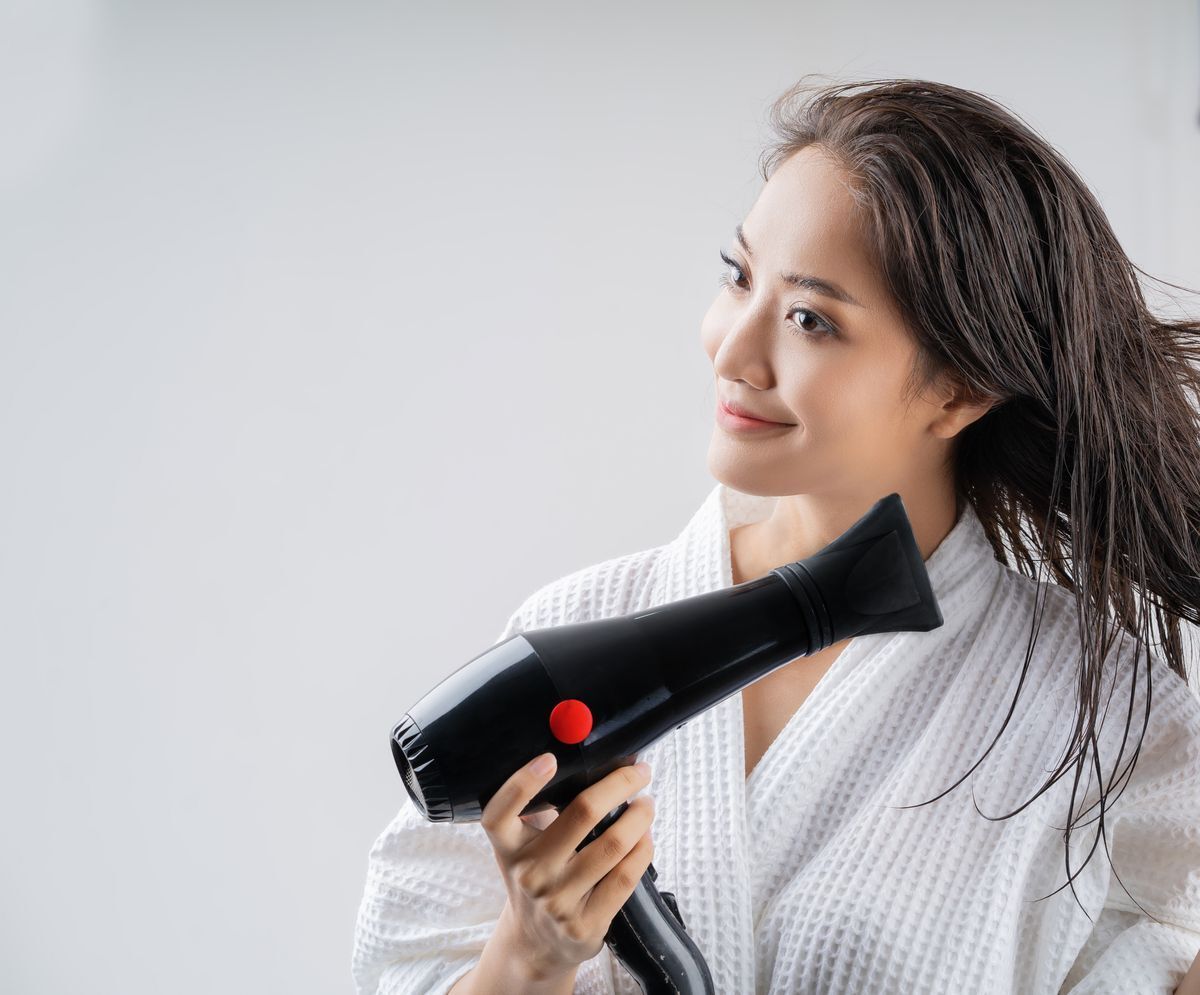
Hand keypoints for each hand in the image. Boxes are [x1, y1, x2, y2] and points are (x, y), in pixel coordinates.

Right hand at [479, 754, 655, 982]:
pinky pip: (625, 877)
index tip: (550, 758)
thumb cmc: (538, 877)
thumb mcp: (524, 846)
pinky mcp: (584, 924)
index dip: (522, 783)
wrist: (535, 945)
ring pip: (613, 844)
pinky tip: (646, 837)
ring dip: (640, 816)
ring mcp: (557, 902)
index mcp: (508, 847)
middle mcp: (529, 873)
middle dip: (619, 784)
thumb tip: (598, 764)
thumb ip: (544, 810)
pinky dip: (643, 850)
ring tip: (647, 804)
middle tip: (639, 772)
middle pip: (582, 813)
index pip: (500, 813)